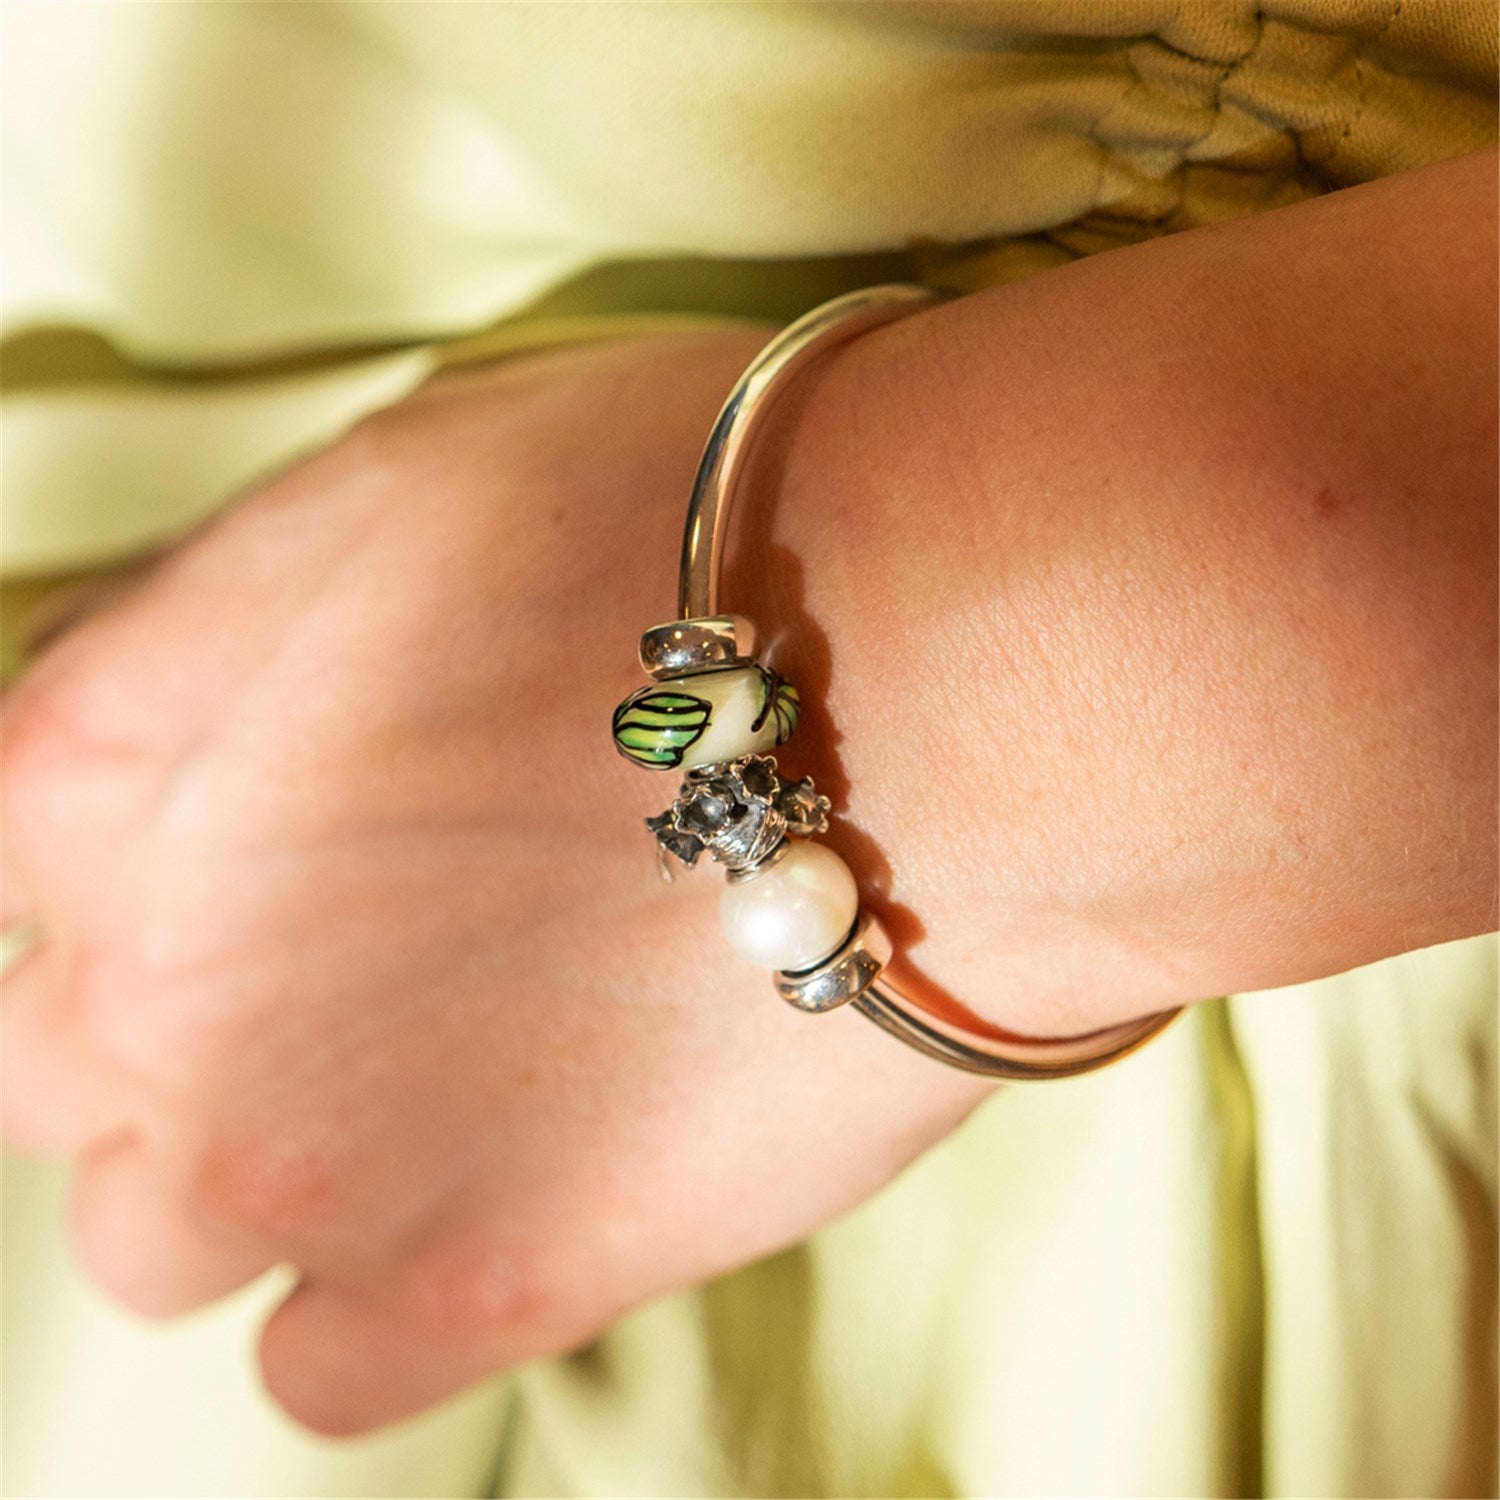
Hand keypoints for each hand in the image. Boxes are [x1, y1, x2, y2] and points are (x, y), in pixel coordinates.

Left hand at [1, 330, 993, 1433]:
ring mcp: (315, 1157)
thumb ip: (204, 630)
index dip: (117, 856)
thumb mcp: (399, 485)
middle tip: (340, 952)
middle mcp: (164, 984)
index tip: (230, 847)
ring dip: (251, 1162)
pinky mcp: (487, 1280)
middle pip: (52, 1066)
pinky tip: (488, 1183)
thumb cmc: (693, 532)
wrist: (953, 677)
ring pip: (152, 1236)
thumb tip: (119, 740)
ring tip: (422, 1075)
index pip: (3, 865)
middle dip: (164, 1013)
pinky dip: (375, 1293)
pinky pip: (316, 1367)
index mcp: (115, 768)